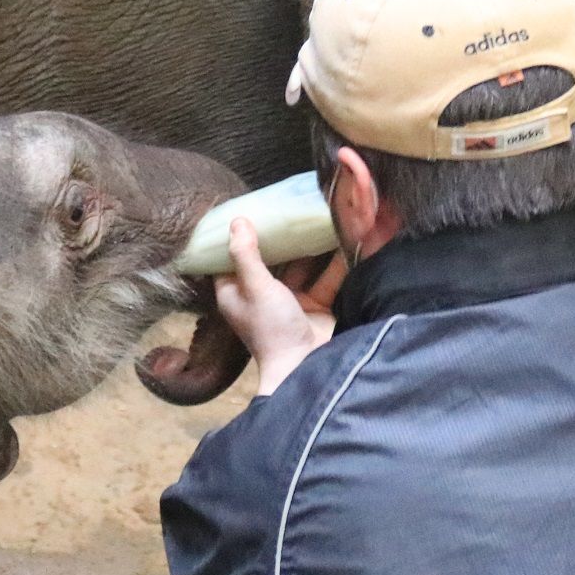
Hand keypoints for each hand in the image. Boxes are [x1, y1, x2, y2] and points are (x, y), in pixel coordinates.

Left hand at [214, 219, 346, 396]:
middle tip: (288, 206)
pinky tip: (343, 241)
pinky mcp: (315, 308)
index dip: (235, 237)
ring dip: (309, 249)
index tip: (246, 211)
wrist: (307, 368)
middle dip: (279, 238)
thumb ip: (247, 254)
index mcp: (236, 293)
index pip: (230, 259)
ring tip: (318, 218)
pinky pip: (324, 280)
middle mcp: (260, 296)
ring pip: (299, 268)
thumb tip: (236, 220)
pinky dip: (334, 264)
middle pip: (268, 260)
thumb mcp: (256, 287)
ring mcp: (289, 302)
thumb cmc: (272, 329)